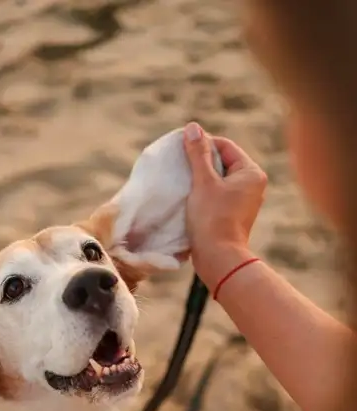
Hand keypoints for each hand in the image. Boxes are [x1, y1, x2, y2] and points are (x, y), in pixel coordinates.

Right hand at [183, 123, 266, 289]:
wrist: (219, 259)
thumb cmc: (212, 218)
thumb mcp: (202, 182)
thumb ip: (198, 154)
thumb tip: (192, 127)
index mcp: (251, 172)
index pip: (225, 146)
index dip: (203, 145)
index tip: (182, 149)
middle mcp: (253, 185)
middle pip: (223, 163)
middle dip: (201, 163)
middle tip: (180, 166)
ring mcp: (245, 202)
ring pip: (219, 181)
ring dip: (201, 180)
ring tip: (184, 183)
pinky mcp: (234, 216)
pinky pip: (219, 197)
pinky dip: (205, 195)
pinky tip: (190, 198)